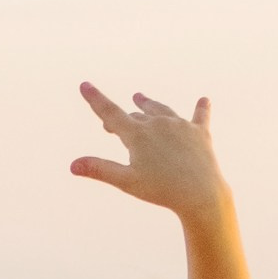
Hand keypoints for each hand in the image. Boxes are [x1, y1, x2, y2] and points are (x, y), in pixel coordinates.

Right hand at [71, 85, 231, 233]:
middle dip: (122, 119)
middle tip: (110, 128)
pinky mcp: (200, 132)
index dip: (95, 99)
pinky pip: (200, 116)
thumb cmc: (161, 190)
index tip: (84, 85)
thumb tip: (73, 165)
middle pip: (136, 115)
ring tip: (141, 98)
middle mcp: (158, 123)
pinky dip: (201, 108)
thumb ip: (100, 169)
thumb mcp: (126, 182)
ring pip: (161, 110)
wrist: (200, 194)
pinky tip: (204, 100)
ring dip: (149, 105)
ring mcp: (180, 125)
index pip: (110, 113)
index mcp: (138, 134)